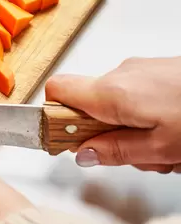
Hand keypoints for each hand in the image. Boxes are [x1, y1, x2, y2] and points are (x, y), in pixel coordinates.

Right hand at [46, 56, 180, 172]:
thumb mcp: (162, 147)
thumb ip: (117, 151)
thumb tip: (84, 153)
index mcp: (113, 92)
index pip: (56, 91)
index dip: (54, 116)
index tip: (68, 140)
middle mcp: (122, 73)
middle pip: (89, 105)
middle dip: (108, 134)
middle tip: (139, 155)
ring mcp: (141, 68)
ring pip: (116, 103)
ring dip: (133, 128)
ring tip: (169, 147)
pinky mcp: (159, 69)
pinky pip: (137, 95)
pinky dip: (149, 115)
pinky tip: (176, 130)